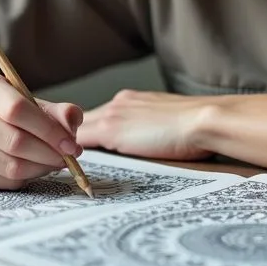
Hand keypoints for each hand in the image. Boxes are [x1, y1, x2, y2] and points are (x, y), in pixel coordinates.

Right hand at [0, 66, 83, 189]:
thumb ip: (54, 109)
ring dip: (39, 168)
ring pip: (8, 165)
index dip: (49, 130)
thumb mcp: (25, 98)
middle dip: (48, 153)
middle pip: (13, 140)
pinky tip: (31, 169)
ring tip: (52, 163)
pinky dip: (23, 179)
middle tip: (68, 158)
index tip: (71, 144)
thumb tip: (73, 119)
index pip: (16, 109)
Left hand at [76, 89, 214, 160]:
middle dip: (73, 136)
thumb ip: (154, 126)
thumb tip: (153, 140)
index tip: (86, 143)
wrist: (204, 119)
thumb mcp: (170, 120)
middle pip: (85, 119)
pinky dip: (72, 152)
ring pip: (77, 128)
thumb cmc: (199, 125)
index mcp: (134, 99)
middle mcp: (119, 102)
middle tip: (64, 154)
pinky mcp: (111, 130)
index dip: (92, 129)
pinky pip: (80, 141)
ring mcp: (113, 114)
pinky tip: (70, 165)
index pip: (103, 114)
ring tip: (63, 161)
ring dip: (69, 144)